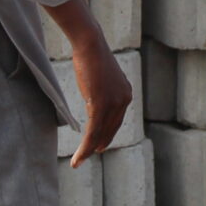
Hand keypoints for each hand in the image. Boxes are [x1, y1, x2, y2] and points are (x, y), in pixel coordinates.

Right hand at [68, 33, 132, 167]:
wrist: (90, 43)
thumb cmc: (91, 56)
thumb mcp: (101, 77)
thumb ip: (102, 91)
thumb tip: (95, 98)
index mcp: (125, 94)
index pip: (116, 121)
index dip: (107, 135)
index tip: (100, 145)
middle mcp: (124, 100)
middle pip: (110, 130)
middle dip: (98, 145)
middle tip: (89, 156)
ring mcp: (114, 103)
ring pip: (100, 134)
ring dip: (89, 150)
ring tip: (79, 161)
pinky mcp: (101, 105)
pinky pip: (93, 131)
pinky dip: (85, 147)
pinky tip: (80, 156)